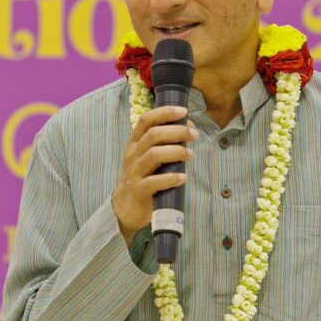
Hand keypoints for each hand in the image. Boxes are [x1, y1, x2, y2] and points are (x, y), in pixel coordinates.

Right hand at [112, 106, 197, 245]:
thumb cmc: (143, 179)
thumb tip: (189, 126)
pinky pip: (154, 181)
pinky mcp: (138, 191)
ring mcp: (134, 173)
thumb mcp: (151, 158)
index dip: (164, 112)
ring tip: (191, 155)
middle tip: (194, 135)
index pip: (146, 120)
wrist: (126, 209)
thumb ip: (167, 143)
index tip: (183, 111)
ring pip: (154, 155)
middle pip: (153, 135)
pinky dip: (171, 178)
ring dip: (177, 152)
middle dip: (177, 131)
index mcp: (135, 144)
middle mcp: (132, 155)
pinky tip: (182, 177)